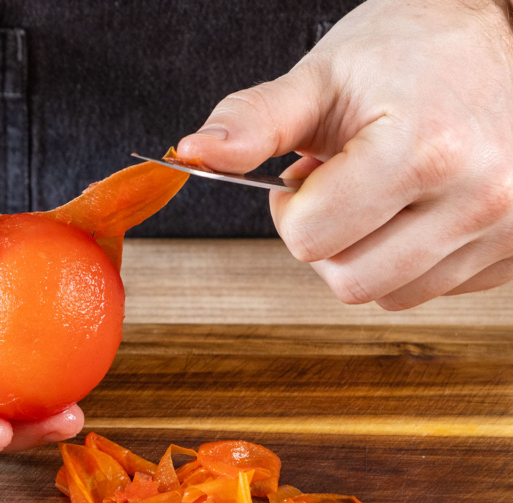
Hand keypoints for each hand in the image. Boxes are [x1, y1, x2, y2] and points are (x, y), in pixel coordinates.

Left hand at [178, 0, 512, 309]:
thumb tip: (192, 154)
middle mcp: (481, 197)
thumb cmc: (405, 53)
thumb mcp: (320, 79)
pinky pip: (432, 291)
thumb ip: (253, 122)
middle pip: (348, 281)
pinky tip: (416, 208)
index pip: (311, 239)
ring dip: (366, 253)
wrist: (493, 35)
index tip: (306, 172)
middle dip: (325, 239)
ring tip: (381, 192)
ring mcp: (508, 229)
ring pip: (389, 296)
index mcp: (427, 150)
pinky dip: (408, 260)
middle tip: (341, 186)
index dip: (290, 208)